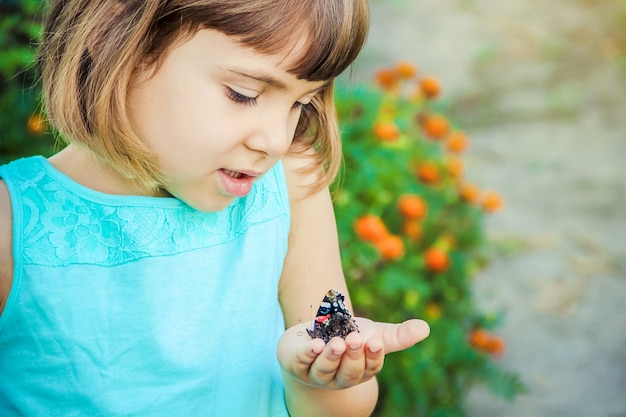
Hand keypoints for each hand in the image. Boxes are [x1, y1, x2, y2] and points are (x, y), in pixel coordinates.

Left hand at [277, 317, 429, 389]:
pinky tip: (315, 344)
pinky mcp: (296, 363)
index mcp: (360, 371)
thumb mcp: (372, 333)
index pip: (369, 368)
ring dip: (331, 357)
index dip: (372, 356)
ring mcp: (316, 372)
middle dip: (352, 356)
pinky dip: (308, 353)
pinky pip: (301, 361)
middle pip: (348, 373)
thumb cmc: (348, 337)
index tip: (375, 342)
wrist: (313, 336)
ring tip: (337, 342)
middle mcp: (338, 377)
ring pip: (324, 371)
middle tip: (355, 339)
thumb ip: (397, 335)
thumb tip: (425, 328)